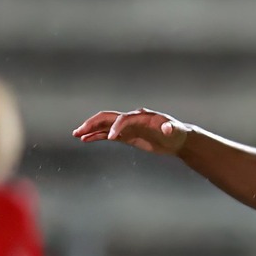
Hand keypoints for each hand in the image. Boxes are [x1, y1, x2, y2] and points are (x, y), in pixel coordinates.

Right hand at [72, 109, 194, 155]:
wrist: (177, 138)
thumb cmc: (177, 133)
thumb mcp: (176, 130)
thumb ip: (171, 127)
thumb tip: (167, 127)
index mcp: (142, 116)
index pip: (124, 118)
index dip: (118, 127)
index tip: (113, 138)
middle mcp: (131, 118)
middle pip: (108, 118)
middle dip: (94, 123)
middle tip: (80, 131)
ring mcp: (127, 127)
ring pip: (104, 125)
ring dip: (91, 129)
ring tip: (77, 134)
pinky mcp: (126, 135)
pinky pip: (107, 134)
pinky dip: (96, 136)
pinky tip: (86, 139)